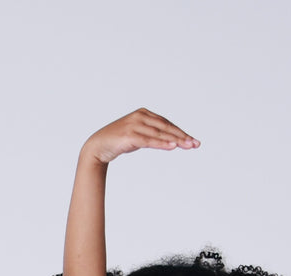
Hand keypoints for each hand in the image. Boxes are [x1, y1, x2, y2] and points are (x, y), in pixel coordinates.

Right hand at [82, 108, 197, 165]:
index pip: (166, 123)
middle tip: (195, 143)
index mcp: (143, 113)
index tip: (191, 140)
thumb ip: (151, 135)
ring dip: (175, 140)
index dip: (179, 132)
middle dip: (181, 136)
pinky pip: (149, 140)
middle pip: (165, 127)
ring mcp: (134, 125)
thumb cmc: (117, 142)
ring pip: (159, 134)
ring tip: (187, 146)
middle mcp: (140, 116)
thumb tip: (169, 141)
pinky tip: (172, 147)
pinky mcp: (129, 135)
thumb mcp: (137, 135)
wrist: (96, 147)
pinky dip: (162, 144)